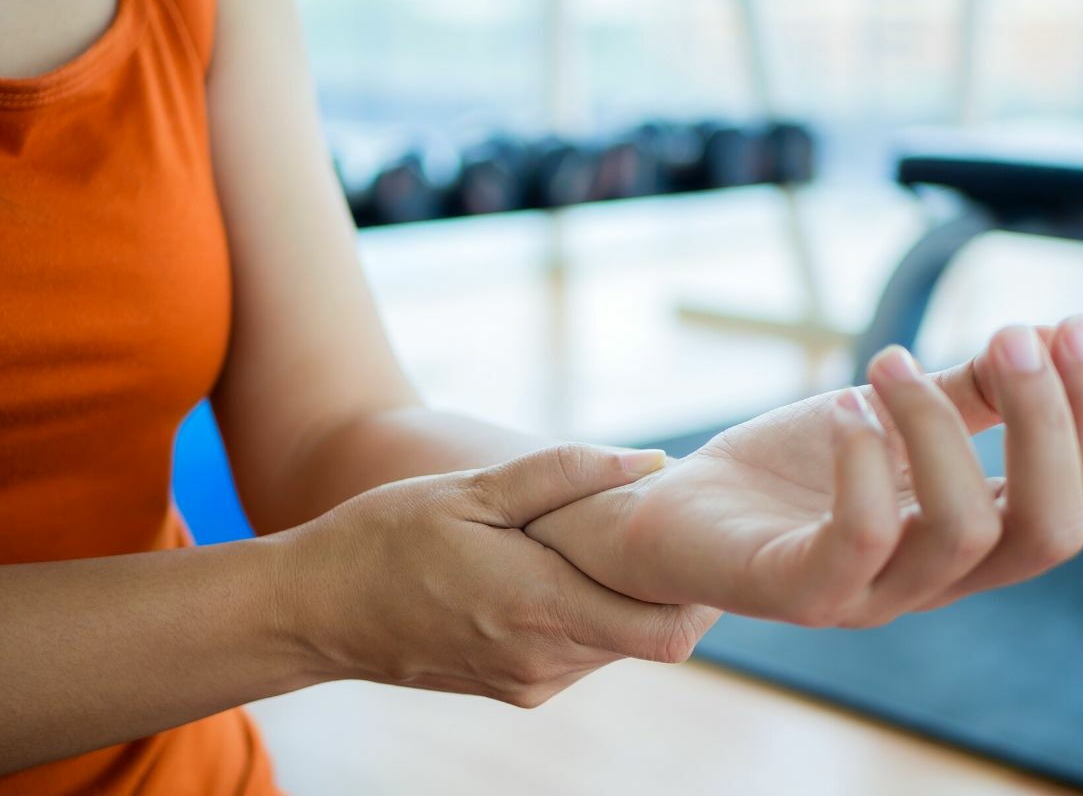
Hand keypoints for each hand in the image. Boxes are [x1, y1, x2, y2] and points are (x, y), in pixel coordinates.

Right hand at [277, 445, 713, 706]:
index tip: (702, 543)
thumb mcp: (472, 490)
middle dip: (666, 587)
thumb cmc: (384, 538)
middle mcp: (543, 660)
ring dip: (623, 598)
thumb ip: (566, 474)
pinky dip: (587, 614)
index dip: (703, 594)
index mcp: (540, 607)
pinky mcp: (513, 688)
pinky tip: (557, 570)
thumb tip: (652, 460)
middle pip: (649, 636)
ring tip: (601, 541)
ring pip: (615, 644)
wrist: (312, 612)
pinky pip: (578, 652)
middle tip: (655, 525)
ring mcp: (527, 682)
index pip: (668, 631)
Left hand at [526, 316, 1082, 627]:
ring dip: (938, 426)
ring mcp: (866, 595)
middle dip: (1047, 423)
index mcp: (965, 539)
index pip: (1076, 503)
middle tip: (1008, 337)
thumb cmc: (786, 469)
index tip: (1070, 325)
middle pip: (1048, 532)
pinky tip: (844, 405)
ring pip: (963, 533)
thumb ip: (961, 391)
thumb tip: (1043, 333)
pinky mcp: (795, 591)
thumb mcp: (885, 415)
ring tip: (884, 362)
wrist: (677, 511)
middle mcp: (931, 579)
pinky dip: (866, 460)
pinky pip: (861, 540)